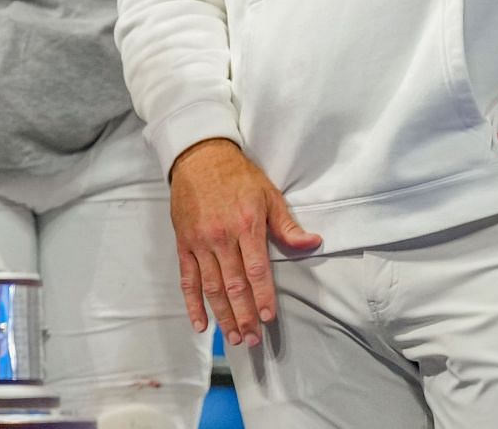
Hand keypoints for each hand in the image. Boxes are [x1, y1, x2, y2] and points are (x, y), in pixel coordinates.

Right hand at [168, 138, 321, 348]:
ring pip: (210, 286)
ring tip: (233, 338)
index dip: (262, 297)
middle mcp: (220, 237)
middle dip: (243, 315)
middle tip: (252, 340)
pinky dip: (192, 303)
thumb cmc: (237, 176)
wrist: (198, 157)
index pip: (256, 270)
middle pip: (233, 284)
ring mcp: (199, 241)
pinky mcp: (183, 243)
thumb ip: (288, 225)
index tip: (267, 318)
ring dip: (222, 315)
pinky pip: (186, 278)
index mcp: (245, 225)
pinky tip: (200, 323)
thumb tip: (313, 243)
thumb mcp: (269, 195)